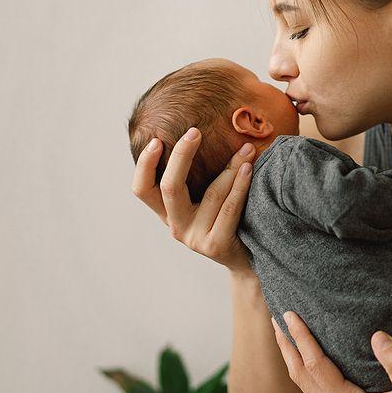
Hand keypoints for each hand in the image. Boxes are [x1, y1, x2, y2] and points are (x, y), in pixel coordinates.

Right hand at [131, 127, 256, 273]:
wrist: (248, 260)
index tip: (155, 139)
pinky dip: (240, 185)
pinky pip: (229, 208)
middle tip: (195, 132)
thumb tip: (199, 132)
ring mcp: (194, 238)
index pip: (143, 190)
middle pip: (169, 187)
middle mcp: (176, 227)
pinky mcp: (215, 245)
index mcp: (168, 214)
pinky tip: (248, 168)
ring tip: (246, 149)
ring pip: (211, 194)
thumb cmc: (229, 221)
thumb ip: (199, 178)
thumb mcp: (207, 201)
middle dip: (181, 156)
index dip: (144, 165)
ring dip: (230, 167)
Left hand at [272, 311, 391, 392]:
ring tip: (285, 334)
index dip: (300, 338)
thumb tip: (377, 335)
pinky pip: (313, 390)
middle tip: (276, 318)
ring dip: (292, 357)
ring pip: (303, 385)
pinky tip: (309, 357)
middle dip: (286, 345)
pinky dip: (305, 369)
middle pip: (299, 375)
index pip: (314, 365)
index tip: (289, 314)